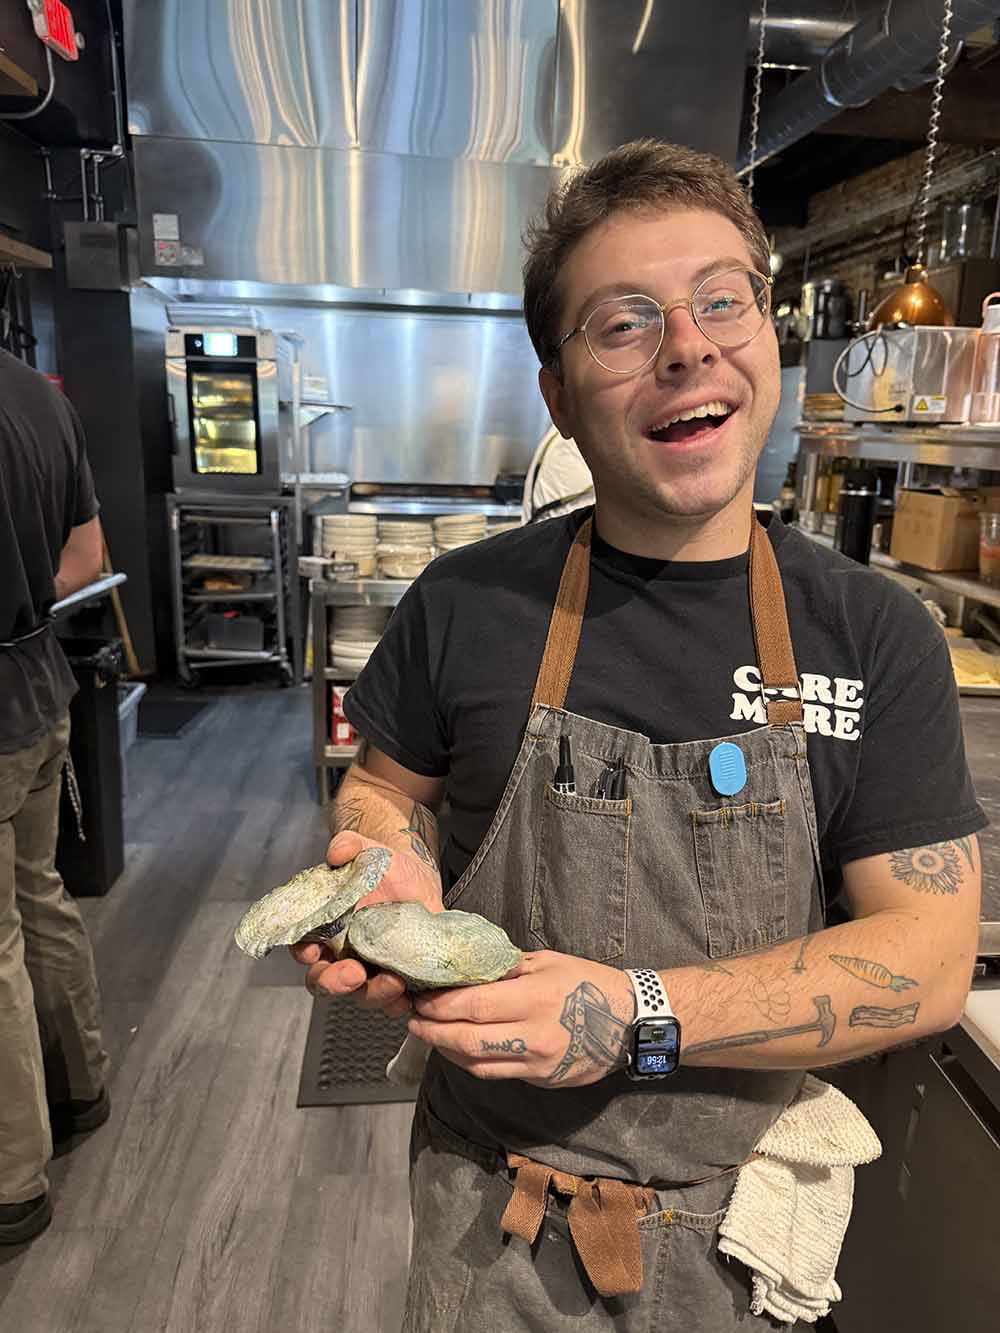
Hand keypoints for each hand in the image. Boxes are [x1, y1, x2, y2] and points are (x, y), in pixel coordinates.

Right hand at [291, 830, 442, 1018]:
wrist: (419, 879)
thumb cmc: (384, 868)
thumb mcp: (368, 850)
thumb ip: (349, 845)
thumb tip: (337, 852)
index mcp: (325, 928)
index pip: (303, 947)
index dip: (303, 953)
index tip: (311, 950)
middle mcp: (342, 954)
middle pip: (326, 982)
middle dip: (335, 983)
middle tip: (353, 974)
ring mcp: (370, 968)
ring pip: (361, 994)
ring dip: (374, 994)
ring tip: (393, 982)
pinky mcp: (398, 975)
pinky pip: (394, 1001)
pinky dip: (399, 1003)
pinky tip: (410, 997)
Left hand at [407, 951, 635, 1087]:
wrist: (629, 1022)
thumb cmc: (588, 982)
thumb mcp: (548, 962)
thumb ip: (506, 967)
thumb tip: (466, 966)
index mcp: (535, 998)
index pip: (474, 1006)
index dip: (440, 1005)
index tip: (419, 997)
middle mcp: (534, 1035)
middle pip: (467, 1040)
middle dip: (432, 1030)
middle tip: (411, 1018)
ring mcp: (537, 1063)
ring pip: (477, 1064)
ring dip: (445, 1049)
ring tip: (427, 1033)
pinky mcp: (540, 1080)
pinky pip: (495, 1073)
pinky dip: (470, 1062)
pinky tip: (457, 1048)